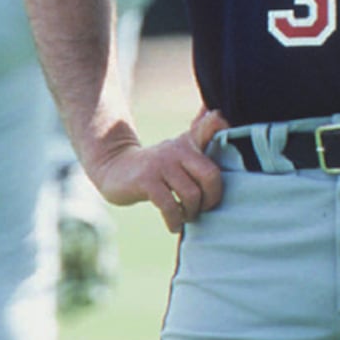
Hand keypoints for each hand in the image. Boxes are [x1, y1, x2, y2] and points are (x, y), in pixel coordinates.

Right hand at [89, 108, 229, 233]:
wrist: (116, 168)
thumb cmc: (157, 166)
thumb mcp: (179, 149)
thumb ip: (201, 134)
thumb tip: (221, 115)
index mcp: (188, 143)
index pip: (209, 129)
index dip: (220, 127)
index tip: (223, 140)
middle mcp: (177, 149)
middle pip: (211, 175)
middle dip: (212, 199)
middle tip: (203, 208)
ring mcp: (161, 164)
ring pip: (192, 195)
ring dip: (191, 213)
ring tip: (185, 216)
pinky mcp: (146, 180)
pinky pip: (170, 206)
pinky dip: (175, 221)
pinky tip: (174, 225)